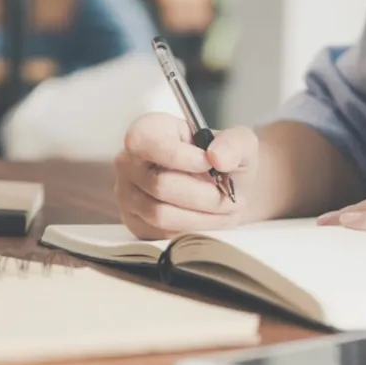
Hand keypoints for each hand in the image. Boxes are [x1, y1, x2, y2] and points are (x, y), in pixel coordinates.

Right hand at [114, 112, 258, 238]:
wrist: (222, 187)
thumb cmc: (223, 161)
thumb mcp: (238, 143)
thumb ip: (233, 143)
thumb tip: (217, 157)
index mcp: (148, 131)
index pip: (149, 143)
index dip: (182, 158)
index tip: (210, 165)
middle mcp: (129, 161)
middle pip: (160, 185)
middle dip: (203, 195)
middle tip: (229, 197)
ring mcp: (127, 194)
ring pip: (161, 214)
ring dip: (201, 217)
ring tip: (224, 210)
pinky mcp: (135, 223)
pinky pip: (161, 233)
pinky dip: (192, 230)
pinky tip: (209, 220)